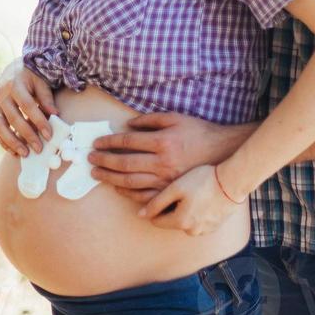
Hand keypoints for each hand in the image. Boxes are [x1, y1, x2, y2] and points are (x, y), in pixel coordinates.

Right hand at [0, 58, 57, 156]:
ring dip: (12, 142)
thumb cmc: (32, 77)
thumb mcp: (40, 82)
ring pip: (0, 126)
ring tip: (25, 154)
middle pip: (14, 118)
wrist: (14, 70)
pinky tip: (14, 152)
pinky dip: (4, 142)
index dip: (39, 121)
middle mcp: (2, 95)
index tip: (49, 135)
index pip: (28, 106)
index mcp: (15, 85)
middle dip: (27, 135)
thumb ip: (46, 98)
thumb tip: (55, 115)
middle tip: (39, 148)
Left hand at [87, 112, 249, 202]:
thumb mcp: (176, 118)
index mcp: (162, 141)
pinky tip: (118, 188)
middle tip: (90, 160)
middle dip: (103, 161)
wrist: (224, 154)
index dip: (109, 142)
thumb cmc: (199, 133)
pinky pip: (144, 196)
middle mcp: (162, 162)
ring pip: (130, 181)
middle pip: (124, 163)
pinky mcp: (171, 192)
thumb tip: (129, 124)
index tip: (96, 143)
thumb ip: (151, 119)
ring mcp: (166, 180)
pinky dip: (128, 193)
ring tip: (97, 174)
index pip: (127, 141)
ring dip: (110, 178)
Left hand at [138, 164, 240, 235]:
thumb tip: (140, 215)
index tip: (156, 191)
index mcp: (180, 222)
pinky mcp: (215, 226)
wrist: (233, 181)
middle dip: (169, 208)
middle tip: (176, 189)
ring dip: (183, 210)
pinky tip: (200, 197)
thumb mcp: (176, 188)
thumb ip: (156, 202)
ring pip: (185, 221)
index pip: (156, 220)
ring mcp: (205, 230)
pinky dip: (196, 211)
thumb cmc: (203, 180)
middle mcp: (192, 231)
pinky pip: (198, 221)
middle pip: (170, 221)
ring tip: (190, 192)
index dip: (153, 206)